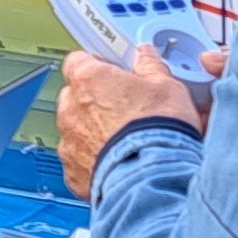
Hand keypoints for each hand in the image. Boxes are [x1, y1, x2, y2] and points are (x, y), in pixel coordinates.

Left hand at [55, 45, 220, 198]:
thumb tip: (146, 57)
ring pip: (77, 131)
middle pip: (75, 97)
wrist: (154, 179)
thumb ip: (150, 67)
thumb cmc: (158, 132)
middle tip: (126, 109)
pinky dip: (96, 162)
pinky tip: (120, 164)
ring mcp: (70, 144)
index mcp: (89, 80)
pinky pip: (80, 163)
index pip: (79, 61)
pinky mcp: (74, 174)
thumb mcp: (167, 87)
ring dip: (95, 133)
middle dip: (96, 101)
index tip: (115, 72)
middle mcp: (71, 110)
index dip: (99, 66)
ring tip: (126, 141)